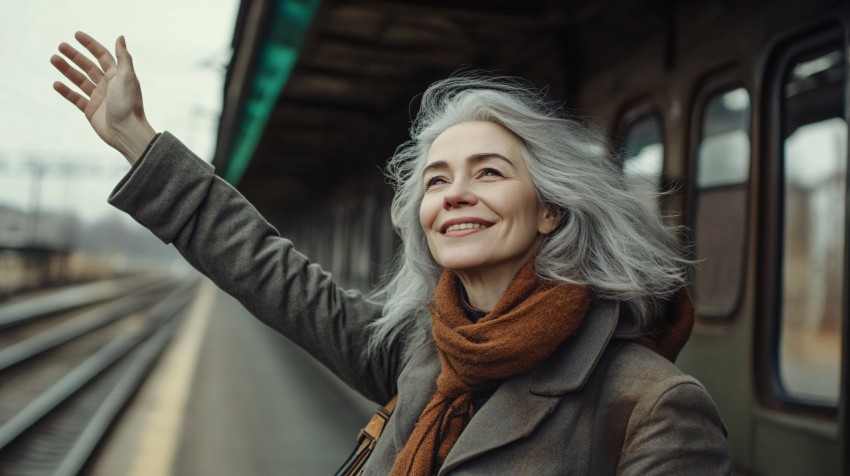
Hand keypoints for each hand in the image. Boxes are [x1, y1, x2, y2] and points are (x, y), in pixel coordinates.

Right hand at [51, 31, 155, 163]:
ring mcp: (99, 98)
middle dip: (75, 56)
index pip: (102, 56)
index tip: (76, 35)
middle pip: (88, 66)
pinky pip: (76, 98)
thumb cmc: (128, 104)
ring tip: (54, 59)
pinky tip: (56, 84)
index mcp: (118, 76)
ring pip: (79, 80)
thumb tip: (120, 37)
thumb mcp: (127, 77)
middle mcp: (108, 85)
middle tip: (61, 46)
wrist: (126, 131)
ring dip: (67, 70)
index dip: (90, 45)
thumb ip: (123, 57)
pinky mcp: (91, 110)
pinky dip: (66, 91)